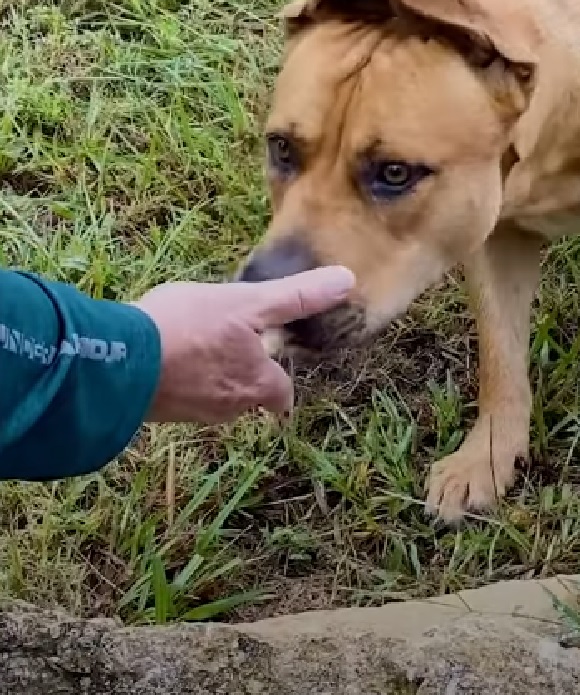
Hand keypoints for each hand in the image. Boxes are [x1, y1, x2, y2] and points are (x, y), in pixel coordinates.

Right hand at [133, 266, 354, 423]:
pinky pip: (178, 397)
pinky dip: (179, 380)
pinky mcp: (156, 412)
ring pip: (212, 398)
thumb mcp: (249, 303)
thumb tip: (347, 281)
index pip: (282, 395)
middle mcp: (229, 408)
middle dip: (245, 377)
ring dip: (210, 378)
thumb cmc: (189, 329)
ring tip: (199, 349)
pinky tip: (165, 358)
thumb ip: (297, 296)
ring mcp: (190, 413)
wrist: (117, 359)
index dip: (280, 382)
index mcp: (257, 385)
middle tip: (235, 351)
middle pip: (247, 396)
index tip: (277, 374)